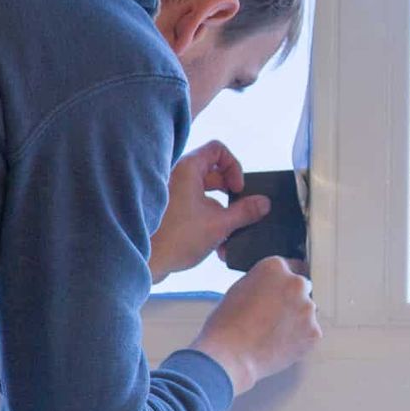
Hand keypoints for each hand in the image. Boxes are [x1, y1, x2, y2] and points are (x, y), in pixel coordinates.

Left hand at [149, 141, 269, 281]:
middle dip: (231, 194)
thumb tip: (264, 203)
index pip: (218, 149)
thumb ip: (245, 212)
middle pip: (214, 173)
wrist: (145, 261)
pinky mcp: (171, 212)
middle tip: (238, 210)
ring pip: (206, 194)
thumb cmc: (176, 239)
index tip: (238, 189)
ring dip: (222, 213)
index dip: (234, 166)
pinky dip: (208, 221)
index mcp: (188, 169)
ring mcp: (173, 194)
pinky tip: (218, 245)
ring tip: (230, 234)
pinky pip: (195, 208)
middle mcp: (178, 176)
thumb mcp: (220, 225)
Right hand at [191, 256, 321, 395]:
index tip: (281, 291)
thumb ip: (263, 282)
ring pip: (306, 311)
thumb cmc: (227, 325)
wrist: (230, 355)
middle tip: (274, 316)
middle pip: (302, 288)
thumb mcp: (240, 289)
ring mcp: (307, 308)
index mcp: (275, 267)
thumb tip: (273, 288)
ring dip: (296, 319)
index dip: (283, 281)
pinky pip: (310, 332)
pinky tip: (280, 344)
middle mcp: (295, 283)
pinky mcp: (313, 332)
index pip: (290, 266)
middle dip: (291, 299)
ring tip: (273, 333)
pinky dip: (300, 338)